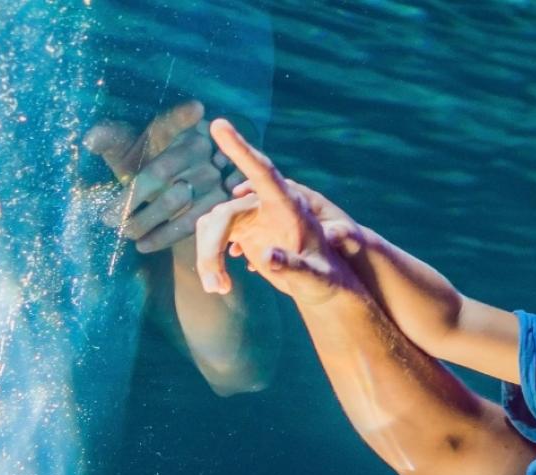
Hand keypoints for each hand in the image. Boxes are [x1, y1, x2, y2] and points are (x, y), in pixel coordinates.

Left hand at [83, 100, 240, 252]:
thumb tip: (89, 139)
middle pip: (162, 173)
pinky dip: (165, 237)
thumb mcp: (127, 147)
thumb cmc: (145, 163)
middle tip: (108, 218)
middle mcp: (201, 148)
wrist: (175, 189)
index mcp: (177, 128)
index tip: (196, 108)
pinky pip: (192, 224)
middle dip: (131, 201)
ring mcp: (215, 176)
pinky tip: (144, 244)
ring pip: (177, 202)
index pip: (175, 121)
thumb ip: (110, 139)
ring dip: (145, 223)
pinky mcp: (221, 204)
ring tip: (122, 233)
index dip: (185, 116)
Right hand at [194, 119, 363, 303]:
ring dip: (208, 258)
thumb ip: (295, 267)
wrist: (321, 285)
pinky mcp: (243, 231)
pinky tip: (221, 284)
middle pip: (225, 214)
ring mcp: (252, 217)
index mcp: (290, 206)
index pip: (262, 171)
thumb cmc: (326, 279)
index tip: (218, 123)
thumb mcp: (316, 278)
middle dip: (212, 248)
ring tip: (219, 289)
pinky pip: (214, 239)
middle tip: (216, 286)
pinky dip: (211, 261)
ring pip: (213, 226)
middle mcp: (267, 206)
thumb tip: (267, 257)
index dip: (239, 148)